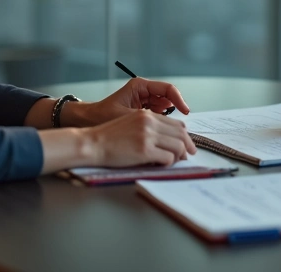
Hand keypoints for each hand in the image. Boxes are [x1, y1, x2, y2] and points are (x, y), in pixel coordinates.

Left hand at [65, 78, 189, 126]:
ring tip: (174, 134)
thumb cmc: (102, 115)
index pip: (168, 89)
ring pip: (165, 108)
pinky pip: (158, 115)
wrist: (88, 121)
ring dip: (170, 120)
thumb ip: (148, 119)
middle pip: (169, 99)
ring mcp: (144, 100)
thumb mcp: (127, 116)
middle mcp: (144, 91)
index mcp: (140, 86)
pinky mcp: (142, 111)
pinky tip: (163, 135)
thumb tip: (168, 126)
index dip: (179, 100)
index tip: (185, 112)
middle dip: (177, 112)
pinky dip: (162, 124)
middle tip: (183, 129)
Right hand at [82, 109, 196, 166]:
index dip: (184, 136)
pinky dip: (168, 163)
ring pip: (178, 146)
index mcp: (147, 115)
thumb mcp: (131, 123)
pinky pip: (168, 158)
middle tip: (188, 156)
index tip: (186, 145)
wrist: (92, 144)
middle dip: (187, 147)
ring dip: (179, 157)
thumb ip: (149, 128)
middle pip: (181, 134)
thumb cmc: (108, 138)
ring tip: (174, 162)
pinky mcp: (144, 150)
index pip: (176, 124)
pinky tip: (161, 165)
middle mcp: (150, 122)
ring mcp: (148, 136)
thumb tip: (168, 141)